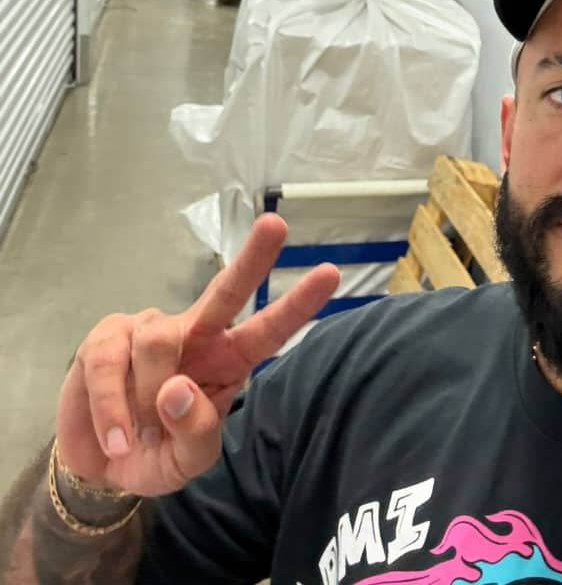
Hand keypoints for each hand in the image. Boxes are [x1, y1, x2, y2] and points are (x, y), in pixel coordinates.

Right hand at [55, 215, 338, 497]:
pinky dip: (110, 409)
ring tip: (137, 437)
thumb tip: (177, 388)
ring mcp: (151, 328)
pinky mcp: (109, 334)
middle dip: (254, 257)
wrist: (101, 465)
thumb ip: (194, 432)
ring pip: (157, 344)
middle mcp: (196, 334)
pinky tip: (115, 438)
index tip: (330, 273)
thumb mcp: (186, 462)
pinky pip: (109, 363)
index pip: (267, 330)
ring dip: (143, 402)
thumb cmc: (157, 454)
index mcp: (228, 360)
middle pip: (227, 290)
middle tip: (278, 226)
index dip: (297, 305)